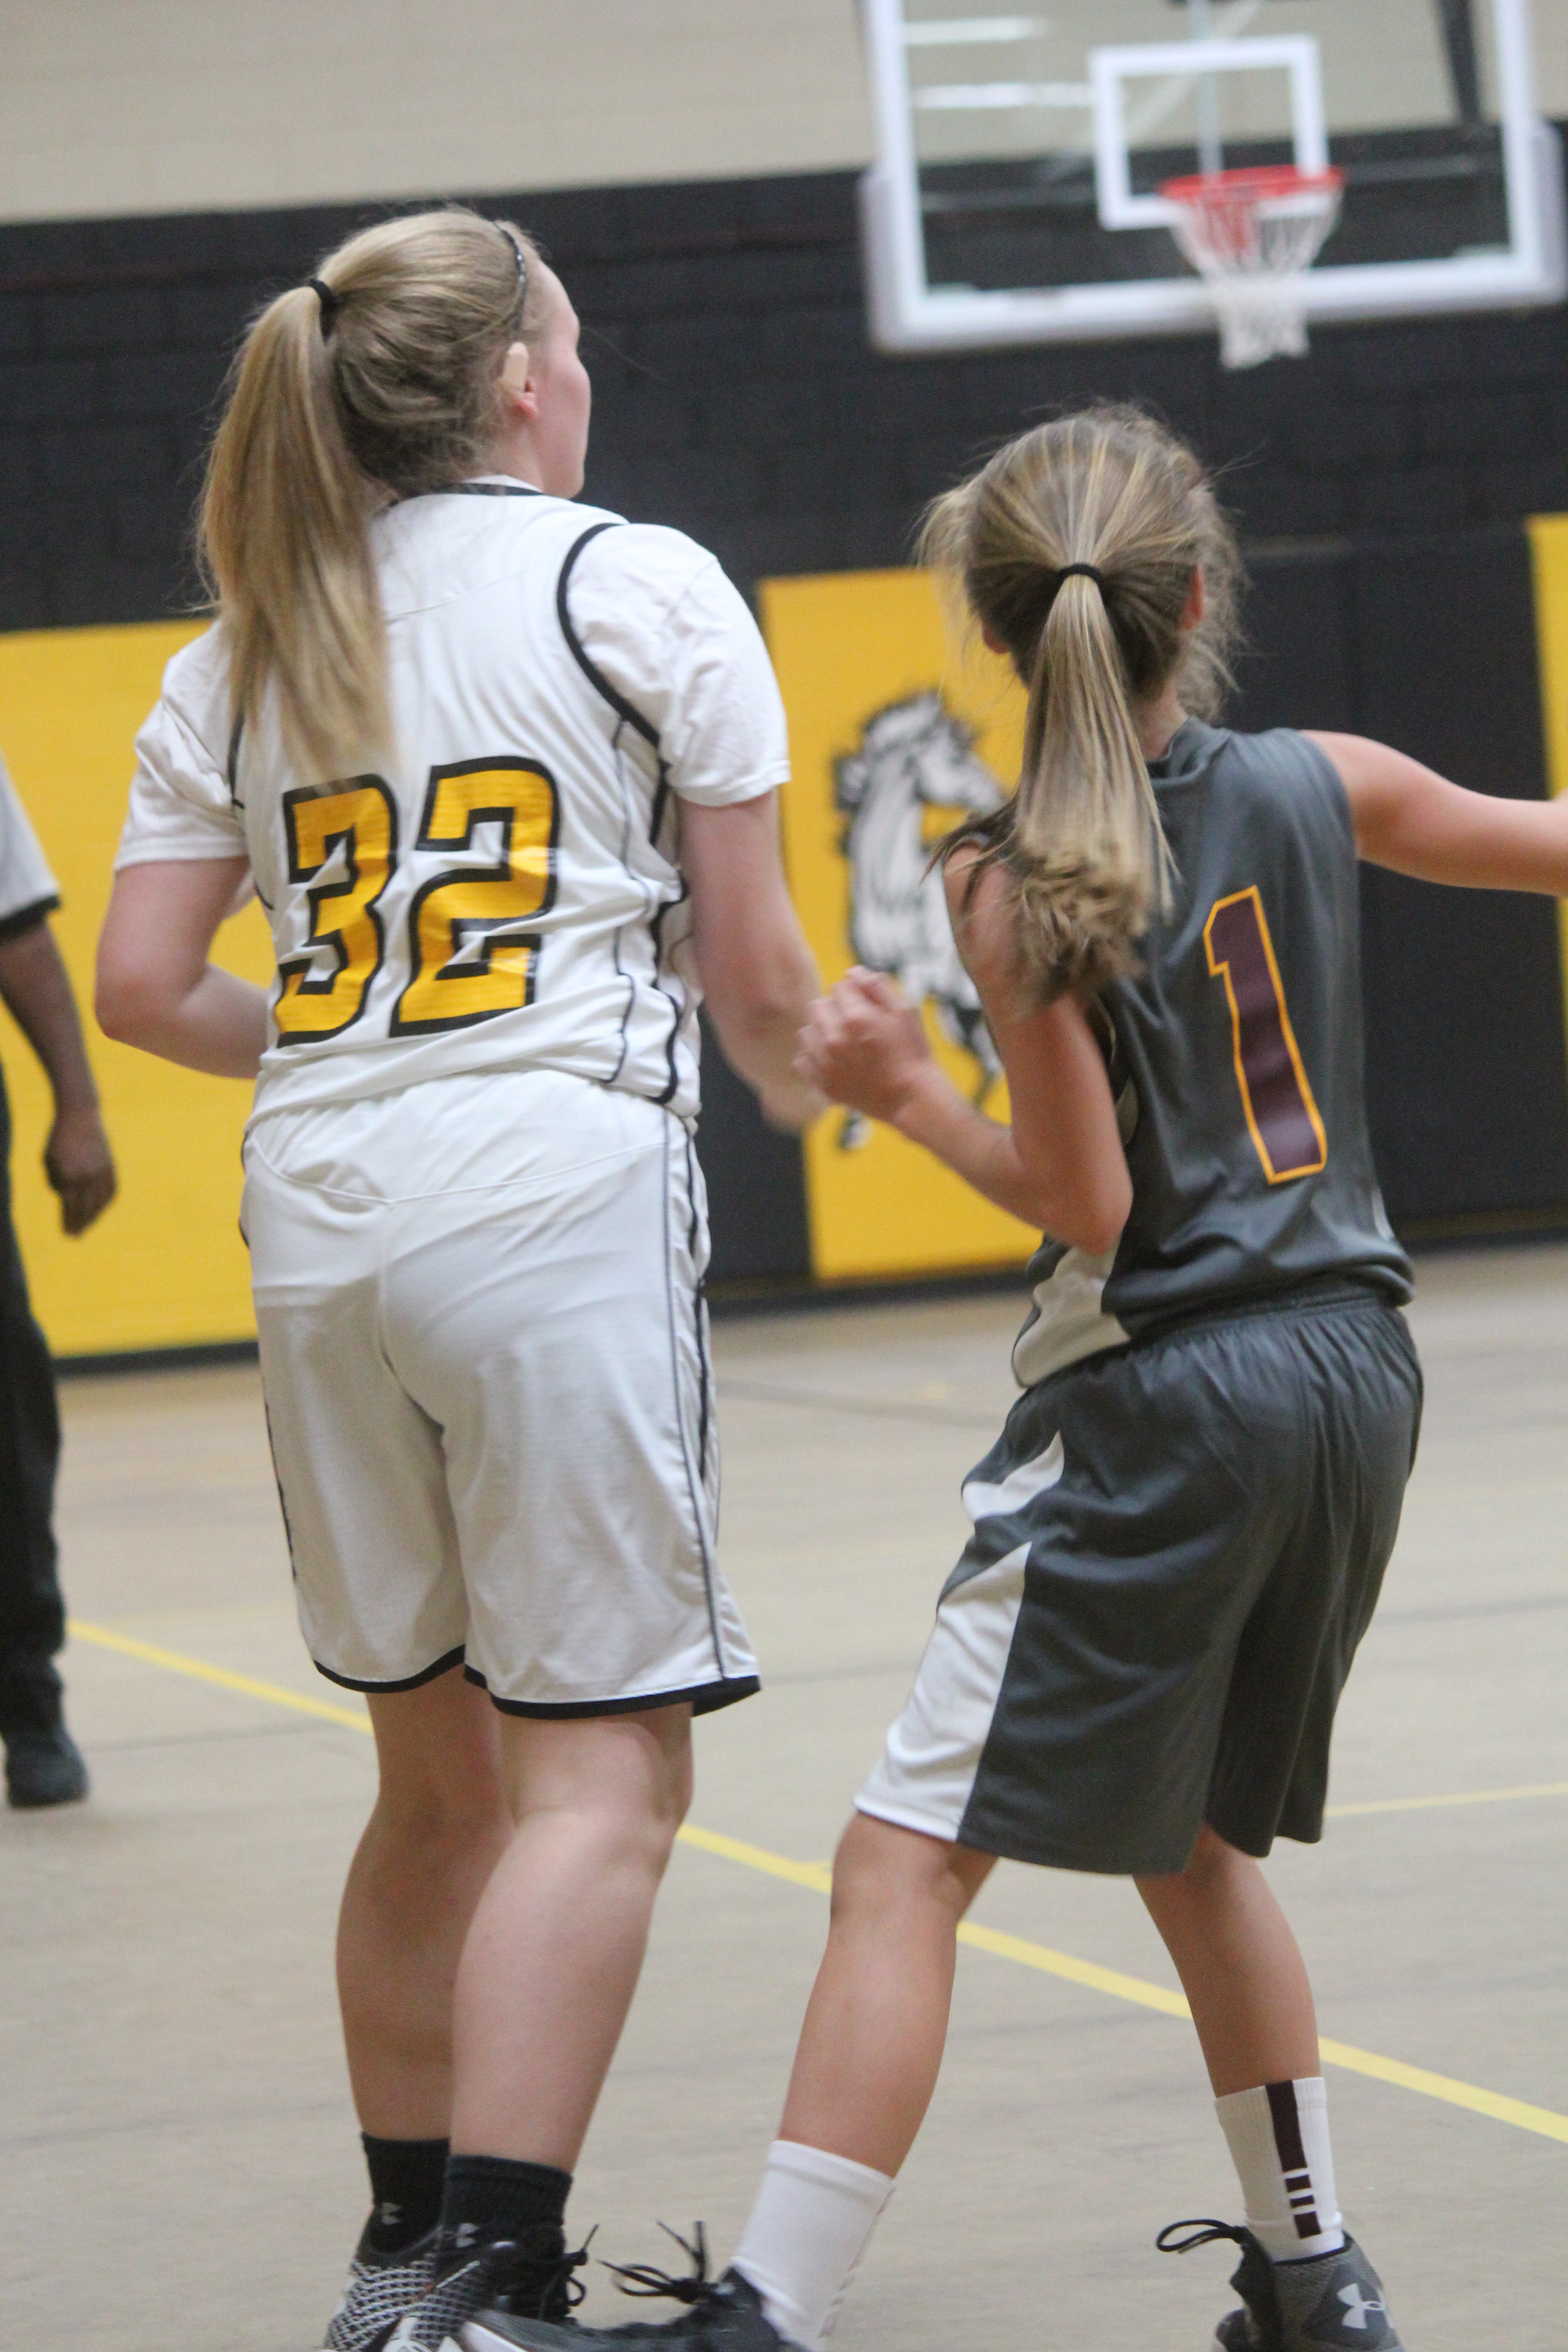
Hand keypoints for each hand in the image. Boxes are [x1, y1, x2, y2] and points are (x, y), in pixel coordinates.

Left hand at [44, 1103, 116, 1234]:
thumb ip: (56, 1181)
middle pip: (86, 1208)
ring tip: (87, 1225)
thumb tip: (65, 1198)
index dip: (68, 1221)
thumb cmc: (58, 1138)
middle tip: (75, 1236)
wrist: (80, 1115)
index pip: (69, 1206)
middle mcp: (88, 1175)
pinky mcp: (110, 1165)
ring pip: (100, 1201)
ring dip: (94, 1216)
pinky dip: (106, 1202)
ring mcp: (102, 1170)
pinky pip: (111, 1190)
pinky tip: (100, 1209)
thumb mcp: (49, 1160)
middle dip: (80, 1224)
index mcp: (70, 1174)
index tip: (66, 1233)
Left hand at [793, 967, 934, 1125]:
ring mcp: (826, 1063)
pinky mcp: (822, 1084)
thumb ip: (878, 986)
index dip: (854, 992)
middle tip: (855, 1024)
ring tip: (843, 1042)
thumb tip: (852, 973)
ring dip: (821, 1032)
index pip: (839, 987)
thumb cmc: (912, 1052)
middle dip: (834, 1009)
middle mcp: (834, 1039)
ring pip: (806, 1031)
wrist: (911, 1098)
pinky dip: (814, 1057)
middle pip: (818, 1006)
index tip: (867, 1006)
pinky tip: (834, 1060)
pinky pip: (801, 1060)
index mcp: (856, 1017)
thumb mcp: (906, 1011)